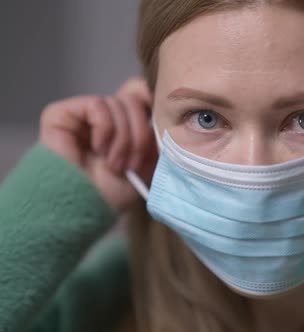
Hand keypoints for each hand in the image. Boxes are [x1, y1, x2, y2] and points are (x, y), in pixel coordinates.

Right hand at [39, 77, 156, 211]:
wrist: (85, 209)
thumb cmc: (113, 194)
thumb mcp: (148, 165)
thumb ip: (156, 137)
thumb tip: (167, 113)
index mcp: (122, 125)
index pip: (140, 92)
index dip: (152, 103)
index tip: (160, 128)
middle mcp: (102, 117)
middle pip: (133, 99)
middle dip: (141, 133)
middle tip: (134, 163)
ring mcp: (81, 114)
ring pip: (118, 103)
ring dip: (123, 138)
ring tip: (115, 164)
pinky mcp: (61, 114)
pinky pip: (97, 105)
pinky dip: (106, 129)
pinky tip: (99, 150)